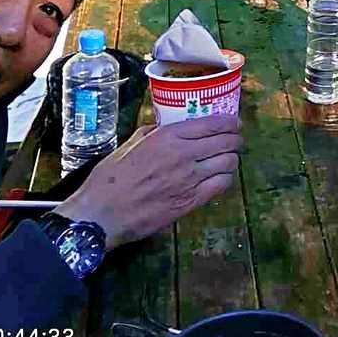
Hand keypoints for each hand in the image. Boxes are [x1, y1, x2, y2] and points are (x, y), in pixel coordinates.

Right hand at [56, 114, 241, 249]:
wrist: (102, 214)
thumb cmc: (109, 178)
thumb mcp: (129, 145)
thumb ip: (151, 133)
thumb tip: (163, 127)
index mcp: (168, 137)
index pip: (212, 124)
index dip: (230, 122)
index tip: (235, 123)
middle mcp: (184, 154)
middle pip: (226, 142)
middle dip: (235, 139)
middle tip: (235, 141)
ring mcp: (190, 179)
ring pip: (228, 163)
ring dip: (232, 159)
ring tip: (229, 159)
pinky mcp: (190, 201)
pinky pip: (221, 186)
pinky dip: (226, 179)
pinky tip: (222, 178)